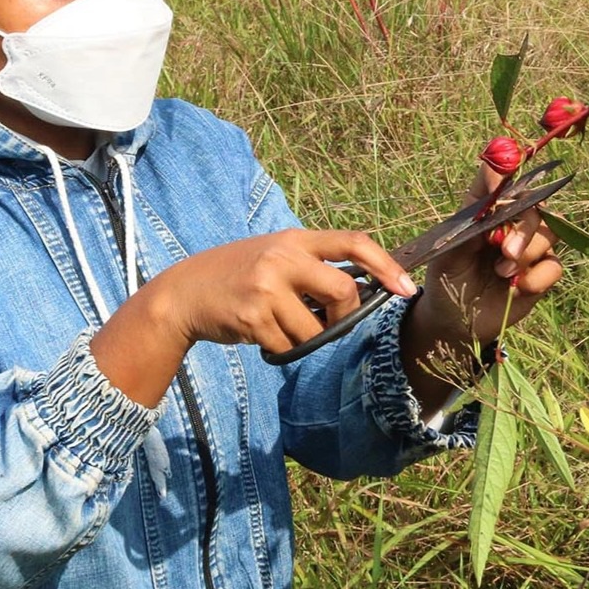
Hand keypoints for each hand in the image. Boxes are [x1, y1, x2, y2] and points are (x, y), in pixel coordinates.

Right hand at [151, 229, 415, 355]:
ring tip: (277, 324)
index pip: (353, 243)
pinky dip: (280, 349)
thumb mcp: (275, 256)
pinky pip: (288, 346)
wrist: (183, 293)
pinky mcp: (253, 317)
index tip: (405, 287)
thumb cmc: (238, 276)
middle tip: (324, 322)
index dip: (386, 265)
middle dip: (342, 315)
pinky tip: (260, 334)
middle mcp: (283, 258)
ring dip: (303, 338)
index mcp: (294, 239)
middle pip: (344, 291)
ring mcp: (267, 287)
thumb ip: (312, 265)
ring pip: (315, 330)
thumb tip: (363, 289)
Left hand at [414, 162, 561, 349]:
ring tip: (501, 272)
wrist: (455, 319)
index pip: (504, 181)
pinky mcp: (541, 272)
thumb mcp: (451, 247)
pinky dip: (537, 277)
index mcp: (488, 209)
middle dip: (524, 229)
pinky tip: (517, 287)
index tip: (512, 160)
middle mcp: (512, 222)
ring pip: (549, 233)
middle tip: (505, 251)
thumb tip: (493, 177)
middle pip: (535, 207)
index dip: (508, 170)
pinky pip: (554, 265)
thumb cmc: (448, 276)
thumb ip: (474, 215)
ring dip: (528, 253)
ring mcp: (530, 246)